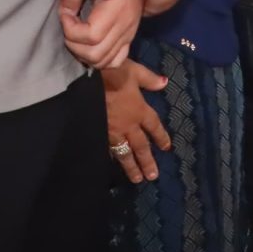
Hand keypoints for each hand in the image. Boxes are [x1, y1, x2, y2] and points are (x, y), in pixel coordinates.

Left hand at [60, 0, 144, 70]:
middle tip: (68, 28)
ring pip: (103, 62)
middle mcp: (125, 27)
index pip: (91, 35)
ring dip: (83, 55)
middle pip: (95, 54)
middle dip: (74, 44)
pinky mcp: (129, 40)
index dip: (71, 29)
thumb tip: (64, 13)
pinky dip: (99, 61)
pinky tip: (90, 48)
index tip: (65, 16)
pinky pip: (115, 62)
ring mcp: (128, 36)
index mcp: (117, 9)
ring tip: (76, 38)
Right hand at [103, 60, 172, 184]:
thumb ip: (149, 79)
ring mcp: (112, 131)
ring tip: (137, 179)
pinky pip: (107, 149)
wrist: (86, 80)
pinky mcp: (98, 133)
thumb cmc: (112, 73)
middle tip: (153, 176)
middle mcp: (128, 124)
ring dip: (131, 167)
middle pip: (141, 146)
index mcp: (139, 109)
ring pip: (124, 153)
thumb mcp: (134, 71)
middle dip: (147, 161)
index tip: (166, 148)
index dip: (161, 137)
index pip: (154, 126)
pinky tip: (113, 165)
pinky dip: (112, 158)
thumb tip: (165, 83)